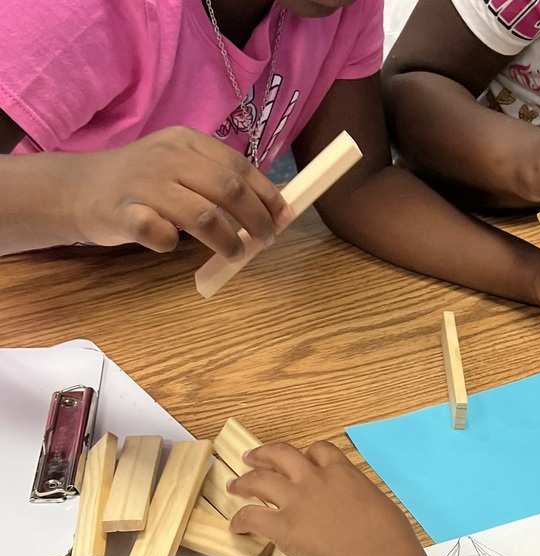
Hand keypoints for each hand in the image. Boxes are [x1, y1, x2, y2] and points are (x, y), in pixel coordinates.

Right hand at [69, 127, 292, 257]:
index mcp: (187, 142)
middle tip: (266, 241)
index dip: (267, 195)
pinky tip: (172, 245)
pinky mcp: (125, 214)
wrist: (80, 188)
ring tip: (237, 254)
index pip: (239, 167)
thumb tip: (272, 206)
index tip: (284, 217)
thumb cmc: (142, 182)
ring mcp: (145, 186)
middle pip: (228, 190)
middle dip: (256, 220)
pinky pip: (159, 234)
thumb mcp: (181, 167)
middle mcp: (168, 158)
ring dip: (229, 241)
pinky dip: (171, 244)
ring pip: (203, 216)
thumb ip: (218, 180)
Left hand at [228, 442, 428, 555]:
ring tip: (235, 485)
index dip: (306, 454)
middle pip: (282, 455)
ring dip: (244, 481)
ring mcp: (297, 501)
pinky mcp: (283, 526)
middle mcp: (316, 480)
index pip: (319, 451)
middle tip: (253, 458)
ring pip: (260, 479)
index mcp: (344, 474)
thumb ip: (362, 503)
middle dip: (265, 455)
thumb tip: (360, 513)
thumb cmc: (390, 539)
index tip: (302, 459)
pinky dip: (240, 519)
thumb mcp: (380, 507)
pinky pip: (252, 516)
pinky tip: (237, 526)